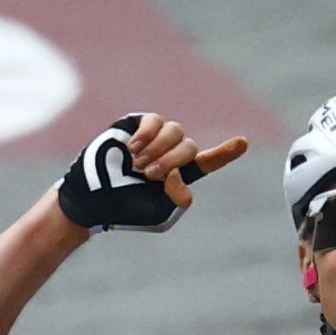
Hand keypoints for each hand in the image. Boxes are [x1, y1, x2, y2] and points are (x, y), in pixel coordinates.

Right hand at [52, 110, 235, 233]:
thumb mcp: (160, 214)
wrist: (92, 198)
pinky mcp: (137, 125)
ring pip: (175, 131)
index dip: (225, 152)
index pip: (208, 162)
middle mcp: (171, 154)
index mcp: (181, 176)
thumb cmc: (126, 210)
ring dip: (158, 149)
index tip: (243, 143)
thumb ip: (178, 198)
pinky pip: (154, 120)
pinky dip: (147, 134)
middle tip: (147, 175)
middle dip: (171, 161)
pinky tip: (132, 149)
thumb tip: (180, 176)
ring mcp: (155, 139)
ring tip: (137, 164)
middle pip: (189, 148)